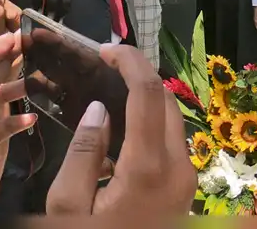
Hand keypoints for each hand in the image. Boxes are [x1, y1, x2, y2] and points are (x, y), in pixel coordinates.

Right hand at [46, 44, 196, 214]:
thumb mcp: (68, 206)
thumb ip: (84, 151)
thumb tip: (98, 107)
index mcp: (149, 165)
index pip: (149, 92)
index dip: (130, 62)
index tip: (106, 50)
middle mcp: (179, 164)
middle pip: (167, 100)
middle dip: (140, 75)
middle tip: (105, 66)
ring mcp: (188, 176)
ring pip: (174, 119)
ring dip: (149, 97)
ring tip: (112, 89)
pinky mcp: (186, 186)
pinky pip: (173, 140)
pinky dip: (153, 122)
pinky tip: (125, 124)